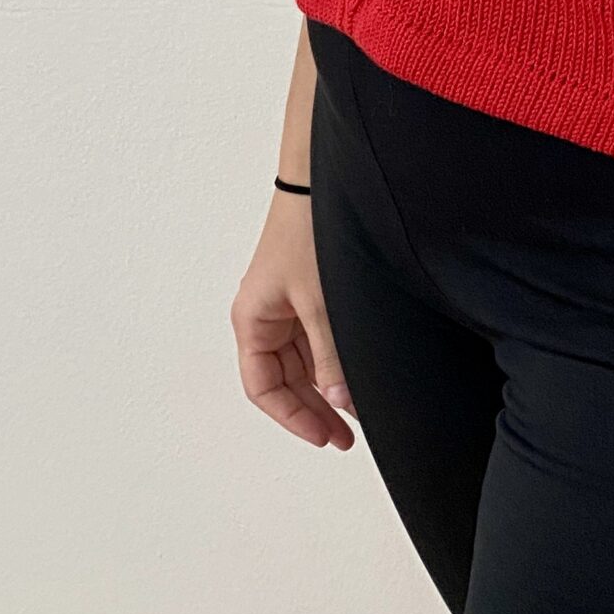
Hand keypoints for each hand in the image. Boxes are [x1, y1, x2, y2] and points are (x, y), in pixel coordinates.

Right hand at [231, 190, 357, 448]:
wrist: (325, 176)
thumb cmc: (309, 230)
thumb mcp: (321, 303)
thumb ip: (332, 358)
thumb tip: (343, 404)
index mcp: (252, 319)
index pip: (263, 387)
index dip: (293, 417)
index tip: (326, 436)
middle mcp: (267, 314)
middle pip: (286, 379)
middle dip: (316, 408)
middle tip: (349, 436)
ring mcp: (290, 302)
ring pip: (306, 362)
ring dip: (329, 386)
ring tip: (360, 410)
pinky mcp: (312, 290)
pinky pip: (321, 338)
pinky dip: (337, 360)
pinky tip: (360, 374)